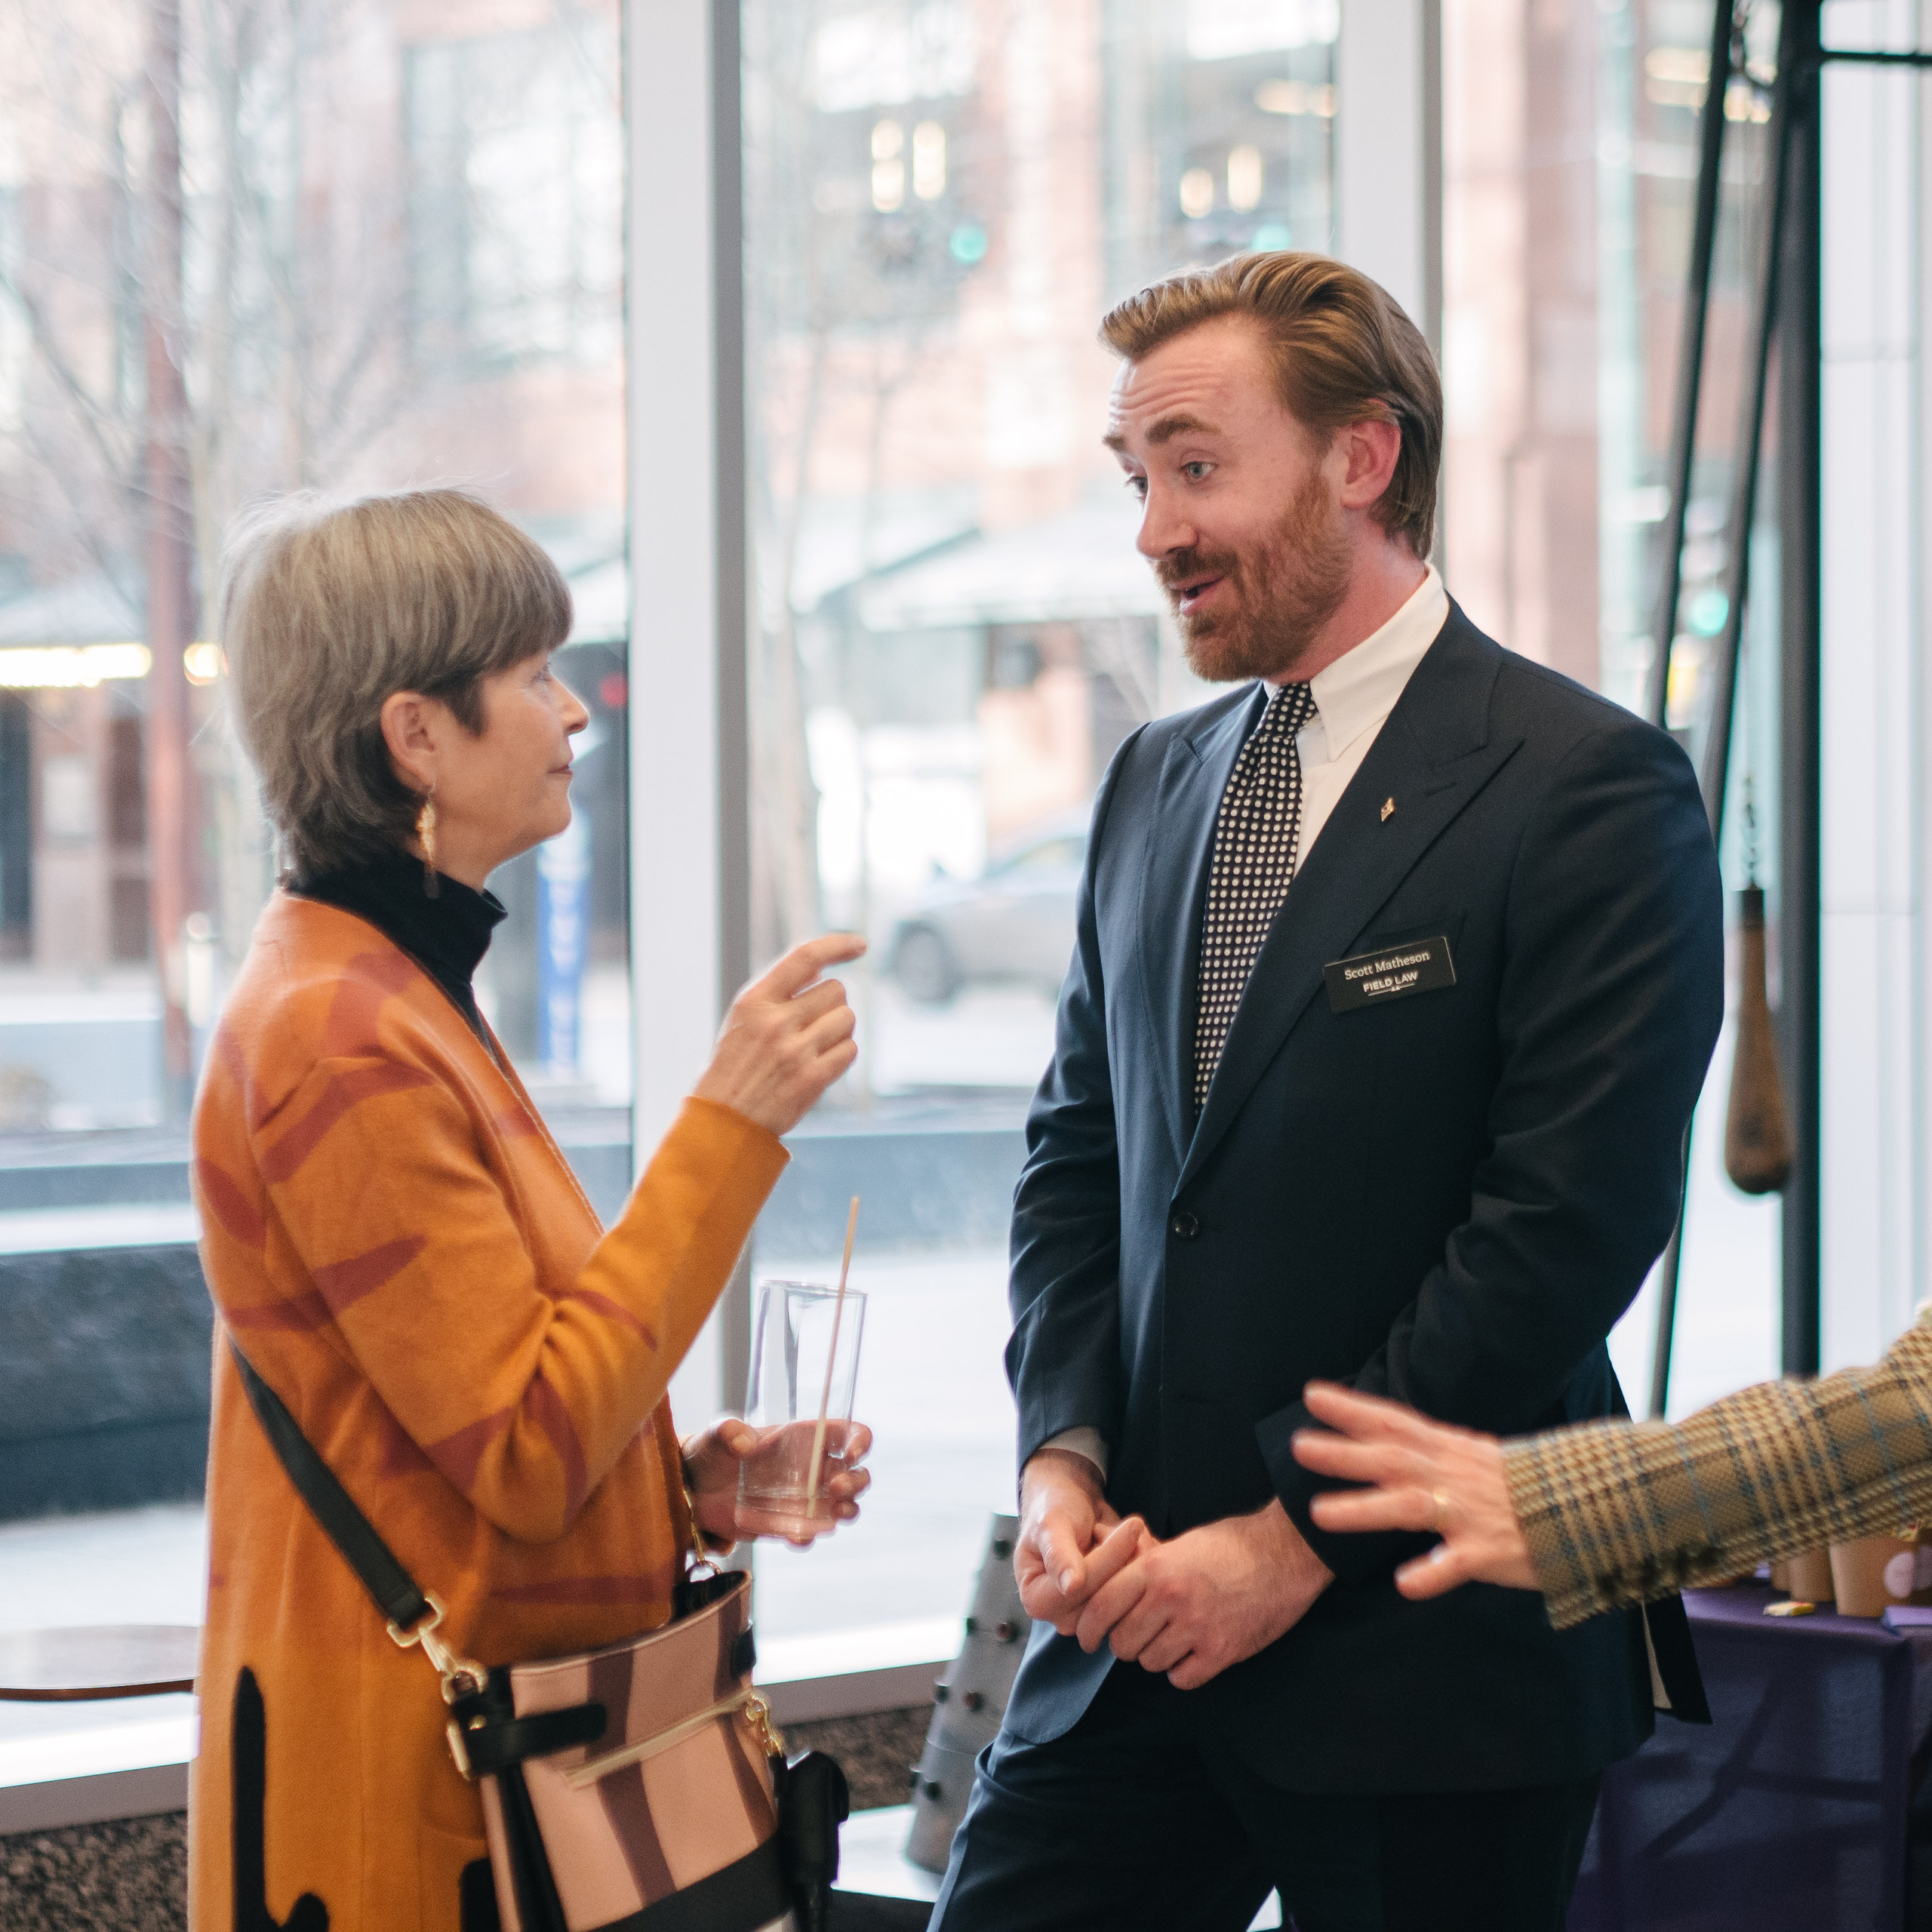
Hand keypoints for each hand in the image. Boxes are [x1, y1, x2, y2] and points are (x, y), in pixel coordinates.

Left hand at [683, 1417, 872, 1547]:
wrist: (693, 1491)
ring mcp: (804, 1498)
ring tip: (834, 1516)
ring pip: (844, 1505)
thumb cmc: (711, 1451)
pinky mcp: (789, 1523)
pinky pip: (811, 1532)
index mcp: (804, 1437)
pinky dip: (809, 1536)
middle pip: (856, 1472)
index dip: (859, 1440)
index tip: (852, 1452)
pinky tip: (795, 1537)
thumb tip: (744, 1443)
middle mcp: (812, 1467)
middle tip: (835, 1489)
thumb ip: (728, 1432)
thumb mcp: (716, 1435)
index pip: (847, 1433)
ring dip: (847, 1511)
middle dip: (856, 1482)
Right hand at [692, 935, 864, 1136]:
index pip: (805, 957)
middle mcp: (775, 1022)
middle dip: (831, 1003)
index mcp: (754, 1001)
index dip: (837, 945)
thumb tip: (821, 967)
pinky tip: (820, 1064)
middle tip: (811, 1024)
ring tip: (814, 1046)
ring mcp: (795, 1052)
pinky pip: (850, 1050)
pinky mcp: (812, 1079)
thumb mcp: (743, 1019)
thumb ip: (778, 992)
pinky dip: (842, 1055)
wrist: (723, 1121)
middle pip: (836, 989)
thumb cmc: (735, 1066)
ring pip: (847, 1018)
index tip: (859, 945)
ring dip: (839, 1029)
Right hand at [1014, 1448, 1139, 1631]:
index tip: (1132, 1525)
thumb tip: (1070, 1587)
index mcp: (1036, 1600)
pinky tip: (1139, 1543)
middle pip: (1105, 1598)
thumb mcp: (1052, 1524)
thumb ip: (1059, 1554)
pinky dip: (1145, 1565)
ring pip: (1128, 1598)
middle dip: (1124, 1558)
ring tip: (1133, 1532)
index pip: (1079, 1588)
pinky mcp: (1111, 1609)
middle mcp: (1060, 1615)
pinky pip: (1140, 1595)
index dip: (1107, 1557)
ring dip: (1137, 1560)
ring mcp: (1088, 1616)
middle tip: (1133, 1526)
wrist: (1073, 1504)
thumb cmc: (1055, 1509)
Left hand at [1075, 1500, 1330, 1690]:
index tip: (1088, 1637)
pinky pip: (1182, 1678)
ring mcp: (1197, 1627)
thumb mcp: (1181, 1543)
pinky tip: (1193, 1653)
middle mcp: (1170, 1598)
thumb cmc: (1232, 1543)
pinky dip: (1183, 1670)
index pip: (1101, 1608)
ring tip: (1171, 1638)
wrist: (1286, 1553)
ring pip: (1150, 1662)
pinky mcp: (1222, 1651)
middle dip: (1126, 1642)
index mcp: (1155, 1568)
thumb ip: (1145, 1564)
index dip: (1089, 1627)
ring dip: (1155, 1655)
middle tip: (1137, 1635)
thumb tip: (1109, 1576)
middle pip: (1123, 1642)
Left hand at [1292, 1381, 1536, 1598]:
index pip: (1393, 1421)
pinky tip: (1404, 1583)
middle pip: (1391, 1459)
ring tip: (1319, 1514)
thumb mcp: (1474, 1456)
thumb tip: (1386, 1435)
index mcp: (1448, 1450)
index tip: (1311, 1394)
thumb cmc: (1524, 1486)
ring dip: (1363, 1509)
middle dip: (1343, 1453)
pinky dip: (1431, 1572)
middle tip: (1297, 1446)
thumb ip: (1430, 1450)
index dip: (1352, 1407)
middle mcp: (1451, 1476)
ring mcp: (1468, 1513)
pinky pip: (1456, 1564)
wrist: (1588, 1506)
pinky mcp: (1488, 1552)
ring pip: (1410, 1507)